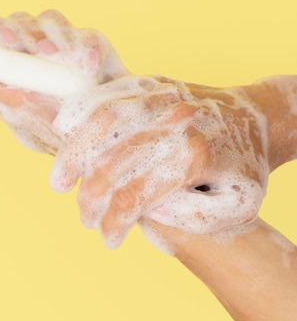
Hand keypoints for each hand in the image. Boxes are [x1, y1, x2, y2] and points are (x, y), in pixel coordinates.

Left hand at [0, 9, 127, 152]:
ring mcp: (65, 46)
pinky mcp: (92, 49)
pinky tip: (90, 68)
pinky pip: (91, 38)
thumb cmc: (51, 127)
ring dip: (59, 36)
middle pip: (26, 20)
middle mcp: (36, 47)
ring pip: (55, 21)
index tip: (7, 43)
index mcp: (12, 59)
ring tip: (62, 58)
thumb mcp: (14, 110)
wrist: (97, 139)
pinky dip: (90, 48)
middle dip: (31, 32)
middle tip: (41, 52)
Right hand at [50, 75, 269, 247]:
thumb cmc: (246, 166)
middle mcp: (174, 123)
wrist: (261, 118)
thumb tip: (151, 212)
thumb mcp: (238, 205)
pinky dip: (83, 109)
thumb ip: (195, 217)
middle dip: (90, 197)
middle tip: (84, 218)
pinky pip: (111, 92)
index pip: (135, 195)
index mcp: (193, 157)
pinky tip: (65, 128)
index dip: (114, 221)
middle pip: (113, 163)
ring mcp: (163, 98)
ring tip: (60, 180)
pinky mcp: (155, 82)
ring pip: (104, 121)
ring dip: (75, 152)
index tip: (109, 238)